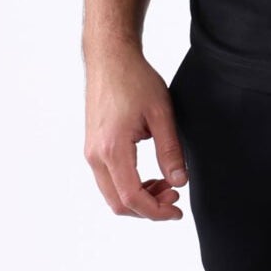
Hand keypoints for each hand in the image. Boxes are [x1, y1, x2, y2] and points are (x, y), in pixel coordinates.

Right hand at [84, 50, 187, 220]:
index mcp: (112, 148)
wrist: (110, 58)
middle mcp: (95, 154)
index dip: (156, 211)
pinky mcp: (92, 147)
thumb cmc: (134, 79)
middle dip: (148, 209)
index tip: (176, 211)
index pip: (131, 197)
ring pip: (112, 194)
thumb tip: (179, 182)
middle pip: (118, 203)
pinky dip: (129, 187)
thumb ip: (171, 151)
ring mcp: (90, 152)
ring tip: (166, 185)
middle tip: (174, 198)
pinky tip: (150, 177)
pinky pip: (108, 180)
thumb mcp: (162, 114)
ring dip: (139, 198)